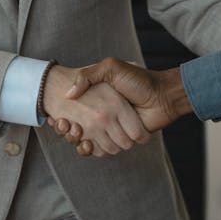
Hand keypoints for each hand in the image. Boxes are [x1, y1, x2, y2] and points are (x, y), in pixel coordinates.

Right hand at [48, 58, 192, 155]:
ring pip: (87, 142)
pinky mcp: (121, 140)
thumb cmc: (139, 80)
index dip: (63, 118)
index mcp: (99, 101)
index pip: (72, 113)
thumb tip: (69, 94)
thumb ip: (89, 75)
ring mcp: (112, 129)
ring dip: (77, 140)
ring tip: (73, 130)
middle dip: (68, 130)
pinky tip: (85, 142)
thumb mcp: (112, 68)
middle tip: (62, 124)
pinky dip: (91, 150)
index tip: (57, 117)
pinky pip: (101, 151)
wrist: (163, 95)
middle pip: (76, 130)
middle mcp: (103, 116)